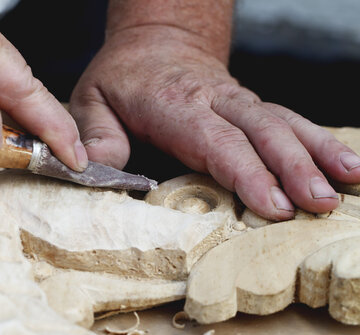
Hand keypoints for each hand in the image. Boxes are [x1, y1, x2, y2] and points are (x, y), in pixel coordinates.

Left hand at [70, 26, 359, 219]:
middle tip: (318, 205)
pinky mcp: (252, 107)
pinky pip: (290, 121)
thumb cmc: (122, 76)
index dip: (246, 172)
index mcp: (174, 103)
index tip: (273, 203)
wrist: (156, 39)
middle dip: (294, 168)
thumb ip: (96, 136)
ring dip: (317, 154)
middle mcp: (214, 100)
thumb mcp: (91, 100)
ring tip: (347, 185)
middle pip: (260, 131)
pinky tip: (347, 164)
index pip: (215, 139)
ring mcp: (238, 101)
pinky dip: (320, 142)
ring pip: (284, 123)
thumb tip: (96, 171)